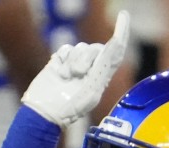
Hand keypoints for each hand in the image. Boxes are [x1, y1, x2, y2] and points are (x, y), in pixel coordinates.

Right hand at [22, 9, 130, 125]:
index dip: (122, 33)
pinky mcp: (60, 60)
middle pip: (96, 48)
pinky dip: (63, 60)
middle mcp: (91, 69)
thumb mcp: (91, 90)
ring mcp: (75, 64)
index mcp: (102, 78)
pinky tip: (59, 75)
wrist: (45, 111)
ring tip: (68, 78)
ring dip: (74, 62)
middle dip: (87, 58)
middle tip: (78, 74)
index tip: (123, 15)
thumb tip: (115, 44)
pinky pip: (66, 48)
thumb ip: (103, 67)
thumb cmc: (70, 108)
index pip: (116, 52)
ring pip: (80, 47)